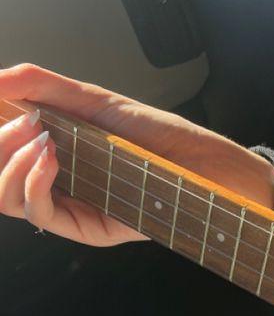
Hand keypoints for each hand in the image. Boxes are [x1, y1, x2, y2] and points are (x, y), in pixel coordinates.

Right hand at [0, 64, 273, 245]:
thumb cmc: (164, 138)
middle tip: (15, 120)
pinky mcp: (88, 229)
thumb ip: (45, 87)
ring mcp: (71, 207)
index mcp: (53, 153)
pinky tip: (49, 155)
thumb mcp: (100, 102)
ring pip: (6, 197)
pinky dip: (33, 181)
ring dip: (6, 160)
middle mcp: (56, 182)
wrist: (210, 167)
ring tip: (34, 135)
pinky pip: (40, 213)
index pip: (2, 149)